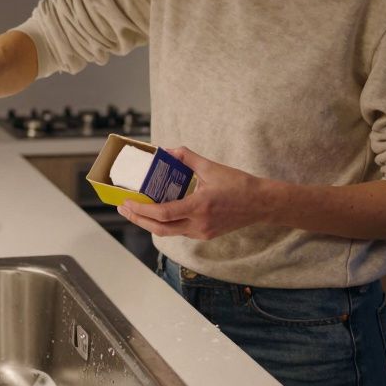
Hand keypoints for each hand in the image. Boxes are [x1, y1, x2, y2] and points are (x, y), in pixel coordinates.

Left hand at [116, 147, 271, 239]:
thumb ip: (188, 157)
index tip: (127, 202)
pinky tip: (157, 212)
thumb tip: (168, 150)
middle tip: (123, 207)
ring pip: (168, 232)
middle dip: (137, 219)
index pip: (162, 213)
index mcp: (199, 206)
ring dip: (149, 222)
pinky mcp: (205, 235)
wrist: (262, 204)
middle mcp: (198, 224)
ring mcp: (201, 232)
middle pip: (159, 228)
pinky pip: (179, 231)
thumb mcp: (212, 167)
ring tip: (135, 210)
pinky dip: (165, 223)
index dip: (141, 210)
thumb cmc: (240, 185)